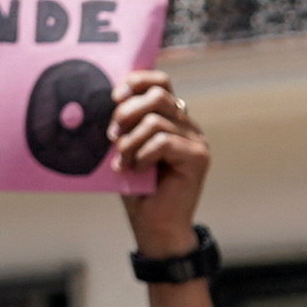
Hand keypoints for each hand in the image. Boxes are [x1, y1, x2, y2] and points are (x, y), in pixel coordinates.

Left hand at [115, 73, 210, 253]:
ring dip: (130, 142)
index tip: (115, 96)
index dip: (137, 81)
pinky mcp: (198, 157)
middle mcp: (187, 126)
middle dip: (127, 112)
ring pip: (156, 120)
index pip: (160, 82)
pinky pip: (163, 141)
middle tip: (112, 135)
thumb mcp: (125, 148)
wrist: (154, 225)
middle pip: (158, 95)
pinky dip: (143, 155)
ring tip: (123, 162)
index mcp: (171, 119)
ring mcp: (196, 141)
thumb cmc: (138, 189)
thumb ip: (124, 124)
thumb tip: (108, 101)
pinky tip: (138, 170)